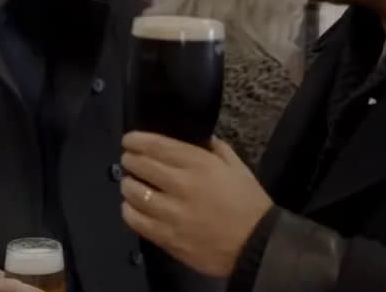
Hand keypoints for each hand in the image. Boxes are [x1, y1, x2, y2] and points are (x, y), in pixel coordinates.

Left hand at [121, 132, 272, 277]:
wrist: (257, 245)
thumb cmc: (249, 204)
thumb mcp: (238, 167)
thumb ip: (218, 149)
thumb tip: (202, 138)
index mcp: (200, 164)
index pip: (158, 146)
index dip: (137, 141)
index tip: (128, 140)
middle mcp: (182, 185)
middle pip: (141, 166)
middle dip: (130, 160)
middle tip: (128, 160)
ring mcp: (172, 213)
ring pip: (134, 192)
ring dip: (128, 185)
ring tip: (129, 184)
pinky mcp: (167, 237)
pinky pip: (136, 221)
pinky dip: (129, 211)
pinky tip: (131, 207)